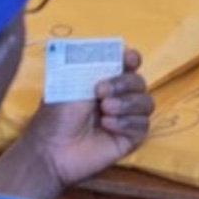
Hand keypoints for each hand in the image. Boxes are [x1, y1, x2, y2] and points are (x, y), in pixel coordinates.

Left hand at [22, 50, 155, 188]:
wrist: (52, 148)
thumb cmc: (56, 114)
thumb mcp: (72, 82)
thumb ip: (95, 65)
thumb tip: (119, 50)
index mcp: (104, 79)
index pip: (129, 63)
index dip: (132, 59)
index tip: (127, 59)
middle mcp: (118, 96)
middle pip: (140, 81)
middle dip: (123, 84)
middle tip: (100, 92)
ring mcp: (126, 117)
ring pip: (146, 102)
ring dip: (126, 104)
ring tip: (104, 111)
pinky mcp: (130, 138)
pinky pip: (143, 125)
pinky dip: (127, 123)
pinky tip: (108, 126)